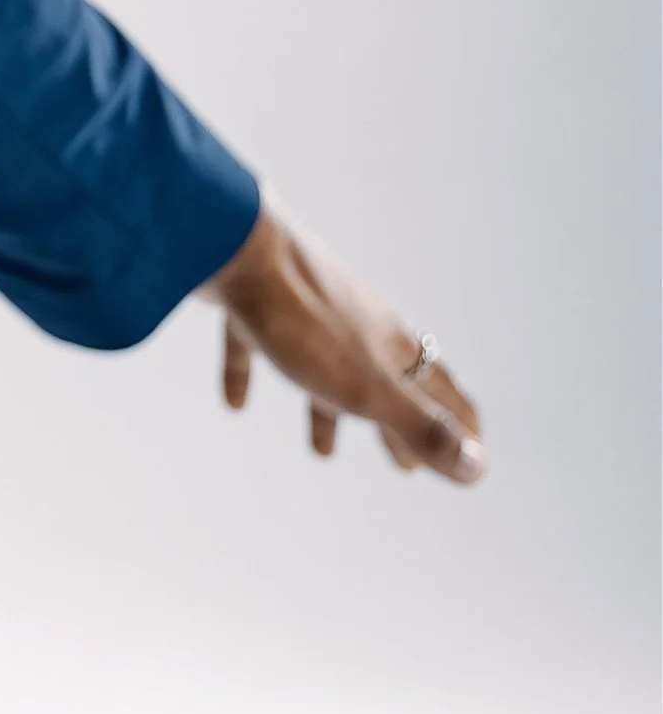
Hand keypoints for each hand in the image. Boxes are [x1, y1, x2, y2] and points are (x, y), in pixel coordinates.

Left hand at [205, 201, 483, 482]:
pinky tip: (234, 403)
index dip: (462, 429)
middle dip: (399, 426)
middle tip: (406, 466)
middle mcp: (356, 324)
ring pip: (326, 368)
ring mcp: (305, 311)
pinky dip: (251, 376)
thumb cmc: (306, 321)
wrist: (234, 244)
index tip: (473, 460)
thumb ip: (421, 428)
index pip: (443, 391)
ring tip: (322, 452)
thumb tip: (478, 470)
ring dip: (329, 411)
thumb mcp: (369, 388)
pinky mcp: (252, 304)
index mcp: (392, 343)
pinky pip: (257, 347)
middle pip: (387, 382)